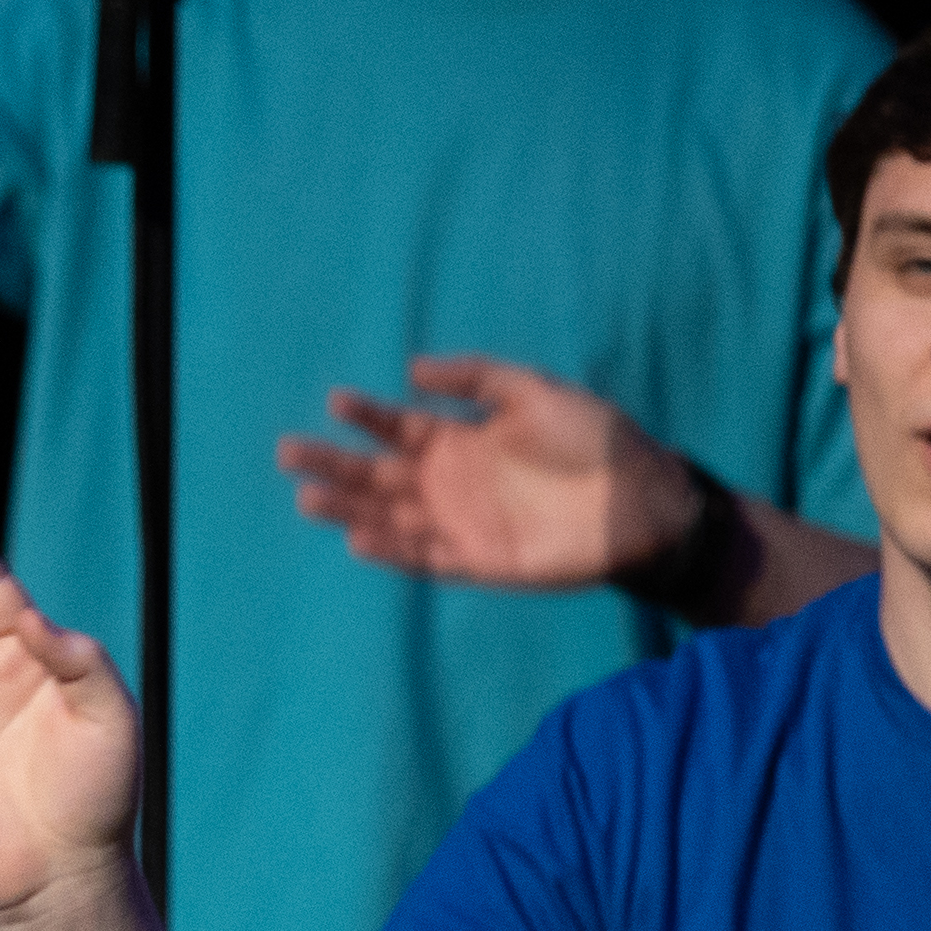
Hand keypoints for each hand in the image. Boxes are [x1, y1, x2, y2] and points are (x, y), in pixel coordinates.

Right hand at [272, 352, 689, 590]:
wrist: (642, 498)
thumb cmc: (596, 440)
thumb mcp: (536, 392)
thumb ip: (476, 379)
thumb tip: (413, 369)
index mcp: (462, 441)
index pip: (398, 428)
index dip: (366, 416)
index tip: (336, 402)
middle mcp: (451, 483)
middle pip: (377, 475)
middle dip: (333, 464)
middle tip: (289, 452)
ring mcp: (460, 523)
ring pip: (389, 517)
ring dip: (348, 509)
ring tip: (308, 497)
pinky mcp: (477, 561)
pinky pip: (423, 556)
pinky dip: (391, 549)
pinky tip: (358, 537)